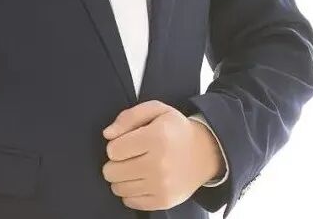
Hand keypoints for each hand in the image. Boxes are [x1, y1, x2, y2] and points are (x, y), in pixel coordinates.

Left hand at [101, 100, 224, 210]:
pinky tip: (140, 180)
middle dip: (114, 163)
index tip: (125, 142)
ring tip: (134, 167)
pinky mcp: (164, 201)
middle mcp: (159, 164)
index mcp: (156, 138)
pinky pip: (130, 202)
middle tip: (126, 156)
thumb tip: (108, 134)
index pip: (113, 150)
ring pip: (118, 188)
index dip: (115, 144)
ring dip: (121, 178)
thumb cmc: (176, 129)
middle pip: (112, 171)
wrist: (204, 152)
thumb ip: (128, 117)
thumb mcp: (156, 110)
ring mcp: (162, 186)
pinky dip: (130, 192)